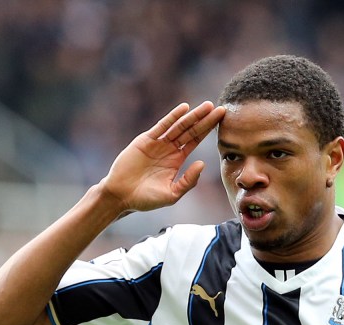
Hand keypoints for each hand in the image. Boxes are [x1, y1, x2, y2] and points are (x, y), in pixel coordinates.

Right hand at [100, 101, 225, 211]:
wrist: (121, 196)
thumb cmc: (145, 199)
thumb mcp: (172, 194)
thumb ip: (188, 181)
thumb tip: (202, 163)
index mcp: (176, 160)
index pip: (195, 141)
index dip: (208, 131)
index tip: (222, 122)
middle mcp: (169, 148)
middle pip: (191, 130)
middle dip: (205, 120)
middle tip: (220, 109)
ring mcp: (157, 143)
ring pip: (179, 126)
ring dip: (193, 116)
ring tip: (207, 106)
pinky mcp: (145, 140)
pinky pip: (161, 126)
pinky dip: (173, 117)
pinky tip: (184, 109)